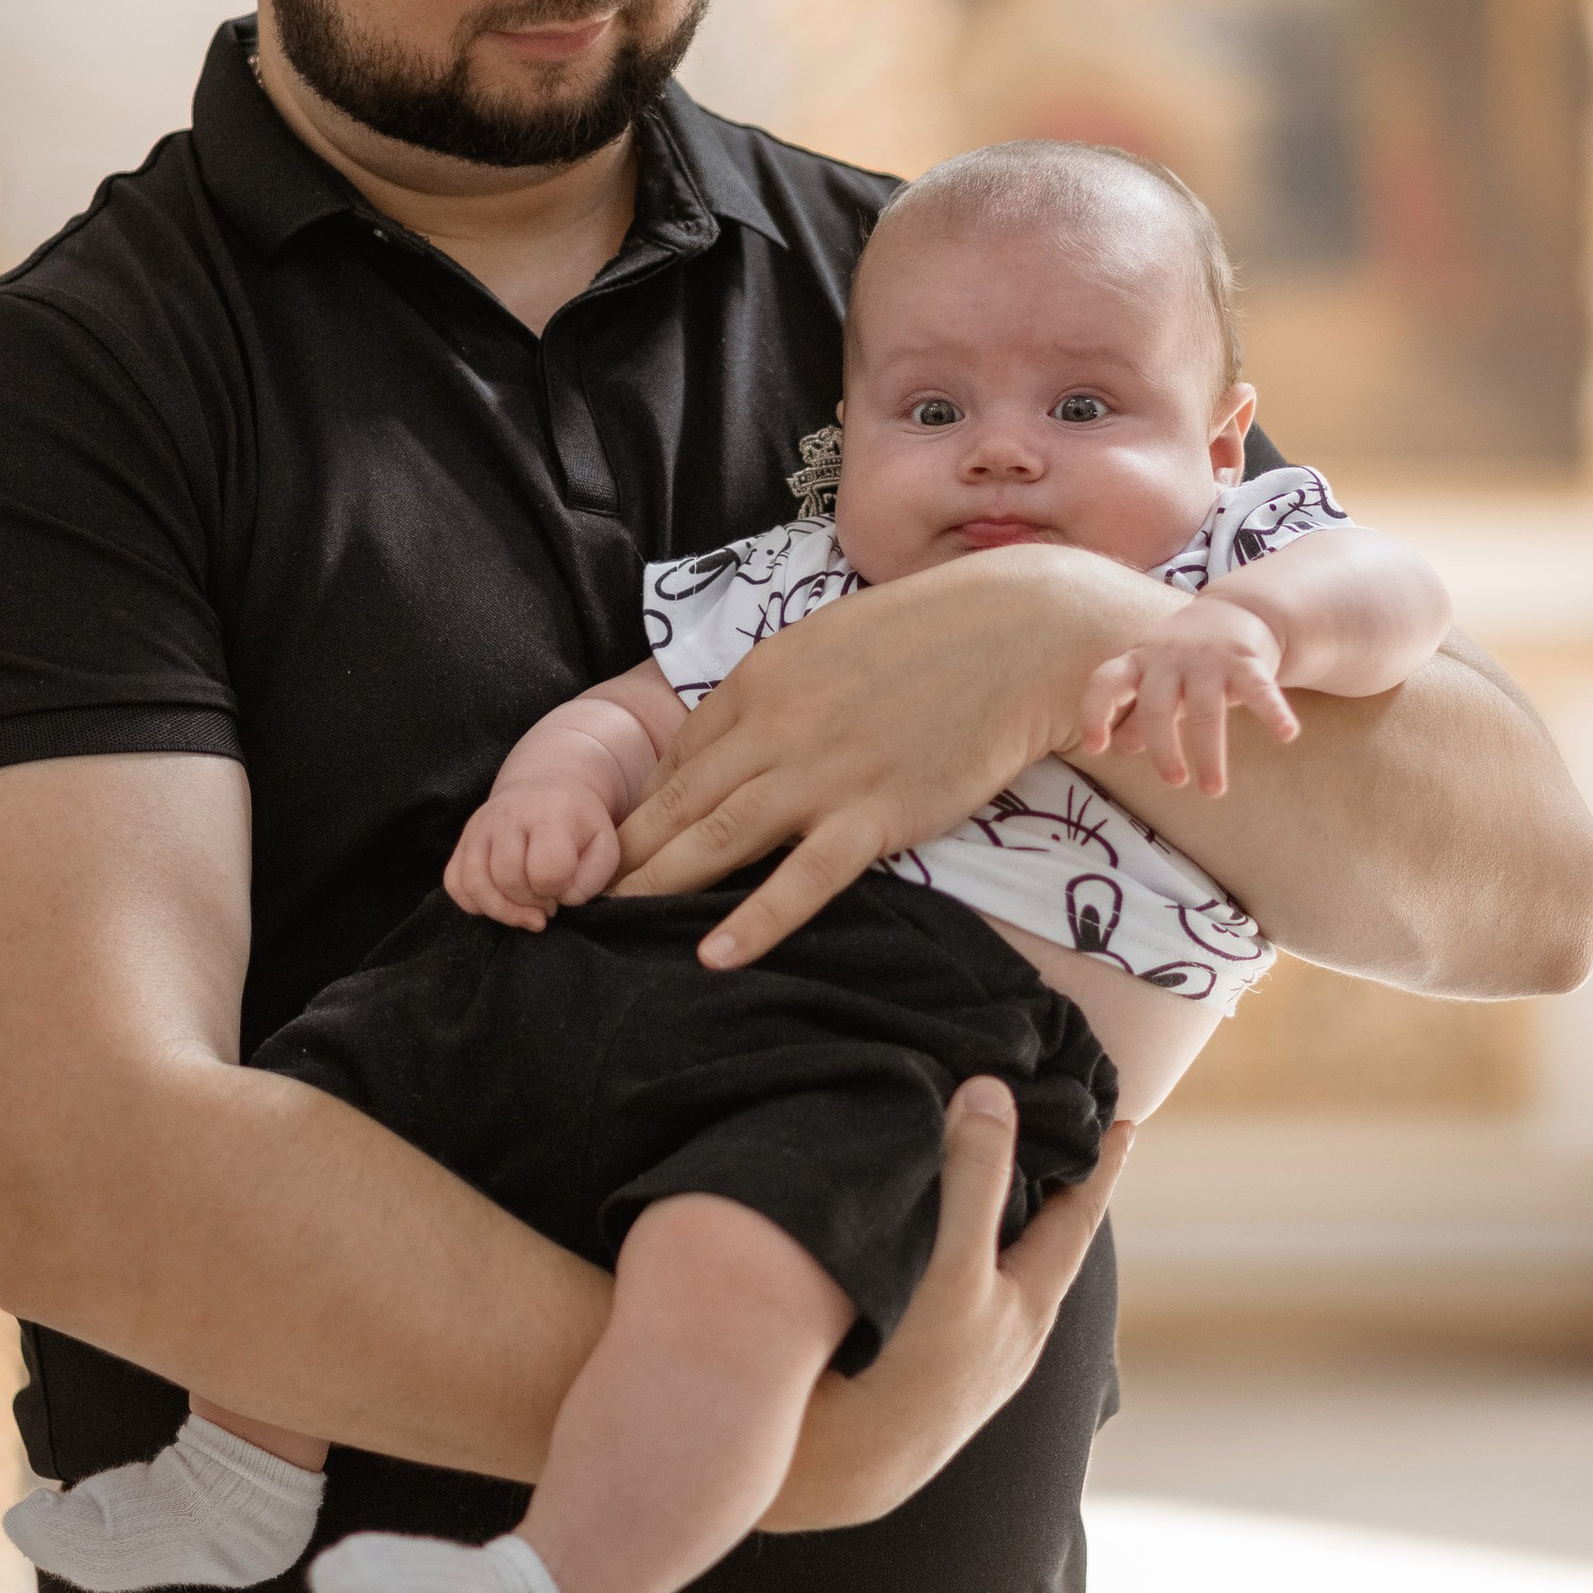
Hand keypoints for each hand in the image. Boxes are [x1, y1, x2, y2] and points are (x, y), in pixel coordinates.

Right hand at [445, 784, 620, 929]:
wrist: (547, 786)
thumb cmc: (578, 824)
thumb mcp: (603, 845)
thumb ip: (591, 880)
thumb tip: (560, 901)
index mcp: (549, 814)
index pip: (546, 869)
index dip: (558, 890)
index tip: (565, 887)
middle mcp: (508, 816)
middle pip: (508, 878)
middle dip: (531, 903)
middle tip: (548, 902)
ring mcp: (479, 828)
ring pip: (476, 884)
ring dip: (503, 911)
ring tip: (526, 912)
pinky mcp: (463, 841)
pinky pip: (454, 883)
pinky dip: (474, 904)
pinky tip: (500, 902)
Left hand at [613, 543, 1177, 967]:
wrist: (1019, 637)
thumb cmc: (928, 639)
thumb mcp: (826, 644)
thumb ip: (774, 693)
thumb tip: (731, 739)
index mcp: (759, 677)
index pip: (679, 754)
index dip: (640, 807)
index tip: (615, 848)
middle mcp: (775, 724)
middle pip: (679, 802)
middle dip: (622, 855)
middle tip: (573, 900)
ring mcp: (823, 771)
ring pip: (717, 839)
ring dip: (658, 886)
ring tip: (611, 927)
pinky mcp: (875, 814)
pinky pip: (802, 879)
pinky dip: (754, 920)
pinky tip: (712, 955)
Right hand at [763, 1077, 1133, 1529]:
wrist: (838, 1475)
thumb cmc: (907, 1369)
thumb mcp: (953, 1266)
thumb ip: (974, 1179)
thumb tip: (992, 1093)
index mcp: (1027, 1310)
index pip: (1077, 1220)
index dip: (1099, 1169)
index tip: (1125, 1124)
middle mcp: (1003, 1342)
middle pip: (1036, 1250)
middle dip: (1043, 1196)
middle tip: (1051, 1142)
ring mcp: (959, 1368)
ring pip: (988, 1277)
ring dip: (989, 1229)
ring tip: (981, 1184)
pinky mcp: (912, 1382)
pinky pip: (942, 1297)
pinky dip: (942, 1258)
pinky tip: (913, 1254)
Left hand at [1077, 593, 1298, 797]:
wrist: (1239, 609)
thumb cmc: (1187, 656)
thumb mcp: (1155, 676)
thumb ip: (1136, 711)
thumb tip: (1116, 746)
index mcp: (1140, 662)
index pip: (1107, 682)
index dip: (1096, 713)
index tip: (1095, 748)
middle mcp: (1169, 658)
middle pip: (1156, 707)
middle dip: (1163, 749)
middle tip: (1174, 781)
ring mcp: (1208, 658)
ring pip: (1205, 710)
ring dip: (1209, 753)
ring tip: (1213, 789)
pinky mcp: (1246, 660)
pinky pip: (1260, 689)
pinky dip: (1273, 712)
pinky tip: (1286, 734)